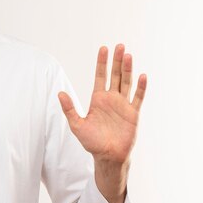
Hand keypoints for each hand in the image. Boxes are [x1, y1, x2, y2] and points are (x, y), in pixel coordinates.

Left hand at [58, 44, 146, 164]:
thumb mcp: (77, 125)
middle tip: (119, 45)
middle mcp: (111, 99)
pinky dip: (140, 87)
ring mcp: (123, 105)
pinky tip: (142, 76)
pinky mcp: (133, 114)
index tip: (103, 48)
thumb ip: (69, 109)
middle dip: (116, 61)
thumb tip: (60, 93)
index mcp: (98, 99)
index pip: (100, 76)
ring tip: (128, 55)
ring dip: (127, 69)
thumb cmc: (92, 142)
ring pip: (126, 83)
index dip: (101, 63)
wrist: (107, 156)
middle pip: (115, 75)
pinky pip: (137, 98)